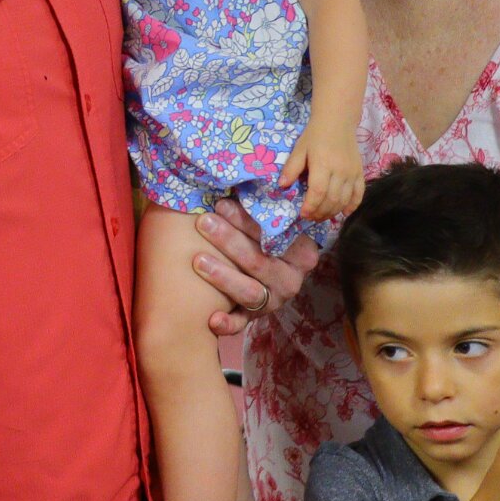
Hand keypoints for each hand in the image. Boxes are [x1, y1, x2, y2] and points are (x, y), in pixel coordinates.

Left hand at [195, 199, 321, 336]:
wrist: (273, 268)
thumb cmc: (263, 235)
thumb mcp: (272, 222)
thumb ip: (262, 207)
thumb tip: (235, 176)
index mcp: (301, 252)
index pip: (274, 235)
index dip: (246, 220)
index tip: (222, 204)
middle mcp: (291, 279)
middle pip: (259, 261)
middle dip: (229, 241)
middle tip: (203, 223)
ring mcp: (274, 301)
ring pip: (250, 291)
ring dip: (223, 276)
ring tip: (198, 260)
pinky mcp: (256, 317)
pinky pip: (242, 323)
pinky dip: (228, 324)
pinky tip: (211, 319)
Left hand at [281, 123, 363, 221]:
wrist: (337, 120)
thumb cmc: (315, 135)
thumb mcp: (299, 148)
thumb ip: (291, 168)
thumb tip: (282, 186)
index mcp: (322, 164)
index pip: (318, 192)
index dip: (310, 206)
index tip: (302, 214)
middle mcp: (340, 170)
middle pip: (331, 199)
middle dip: (320, 213)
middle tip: (310, 217)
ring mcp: (352, 173)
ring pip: (344, 200)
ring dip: (333, 212)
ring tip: (322, 216)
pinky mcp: (360, 172)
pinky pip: (359, 194)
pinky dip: (352, 206)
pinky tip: (344, 213)